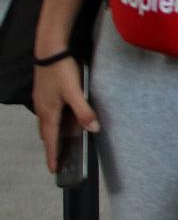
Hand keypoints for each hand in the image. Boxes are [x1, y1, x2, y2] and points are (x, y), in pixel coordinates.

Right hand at [31, 58, 95, 174]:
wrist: (50, 50)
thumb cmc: (61, 71)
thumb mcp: (75, 92)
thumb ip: (84, 111)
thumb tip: (93, 129)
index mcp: (48, 112)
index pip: (50, 140)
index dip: (52, 155)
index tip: (53, 169)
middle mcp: (42, 109)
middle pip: (46, 133)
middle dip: (51, 147)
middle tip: (58, 158)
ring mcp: (41, 100)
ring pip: (47, 123)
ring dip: (52, 134)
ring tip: (60, 142)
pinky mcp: (44, 93)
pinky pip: (48, 113)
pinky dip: (53, 122)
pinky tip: (62, 118)